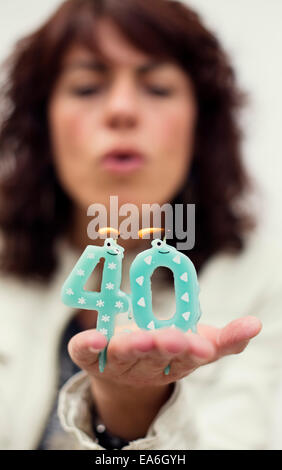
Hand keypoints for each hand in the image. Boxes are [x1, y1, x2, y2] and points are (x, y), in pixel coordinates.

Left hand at [68, 315, 261, 387]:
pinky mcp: (89, 357)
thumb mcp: (198, 344)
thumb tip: (255, 325)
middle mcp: (144, 365)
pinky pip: (84, 353)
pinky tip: (93, 338)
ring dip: (132, 347)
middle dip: (165, 349)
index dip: (193, 352)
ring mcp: (115, 362)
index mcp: (172, 363)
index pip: (185, 359)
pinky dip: (86, 346)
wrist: (123, 373)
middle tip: (175, 340)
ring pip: (123, 355)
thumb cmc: (165, 354)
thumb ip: (226, 340)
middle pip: (154, 358)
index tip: (203, 346)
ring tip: (142, 338)